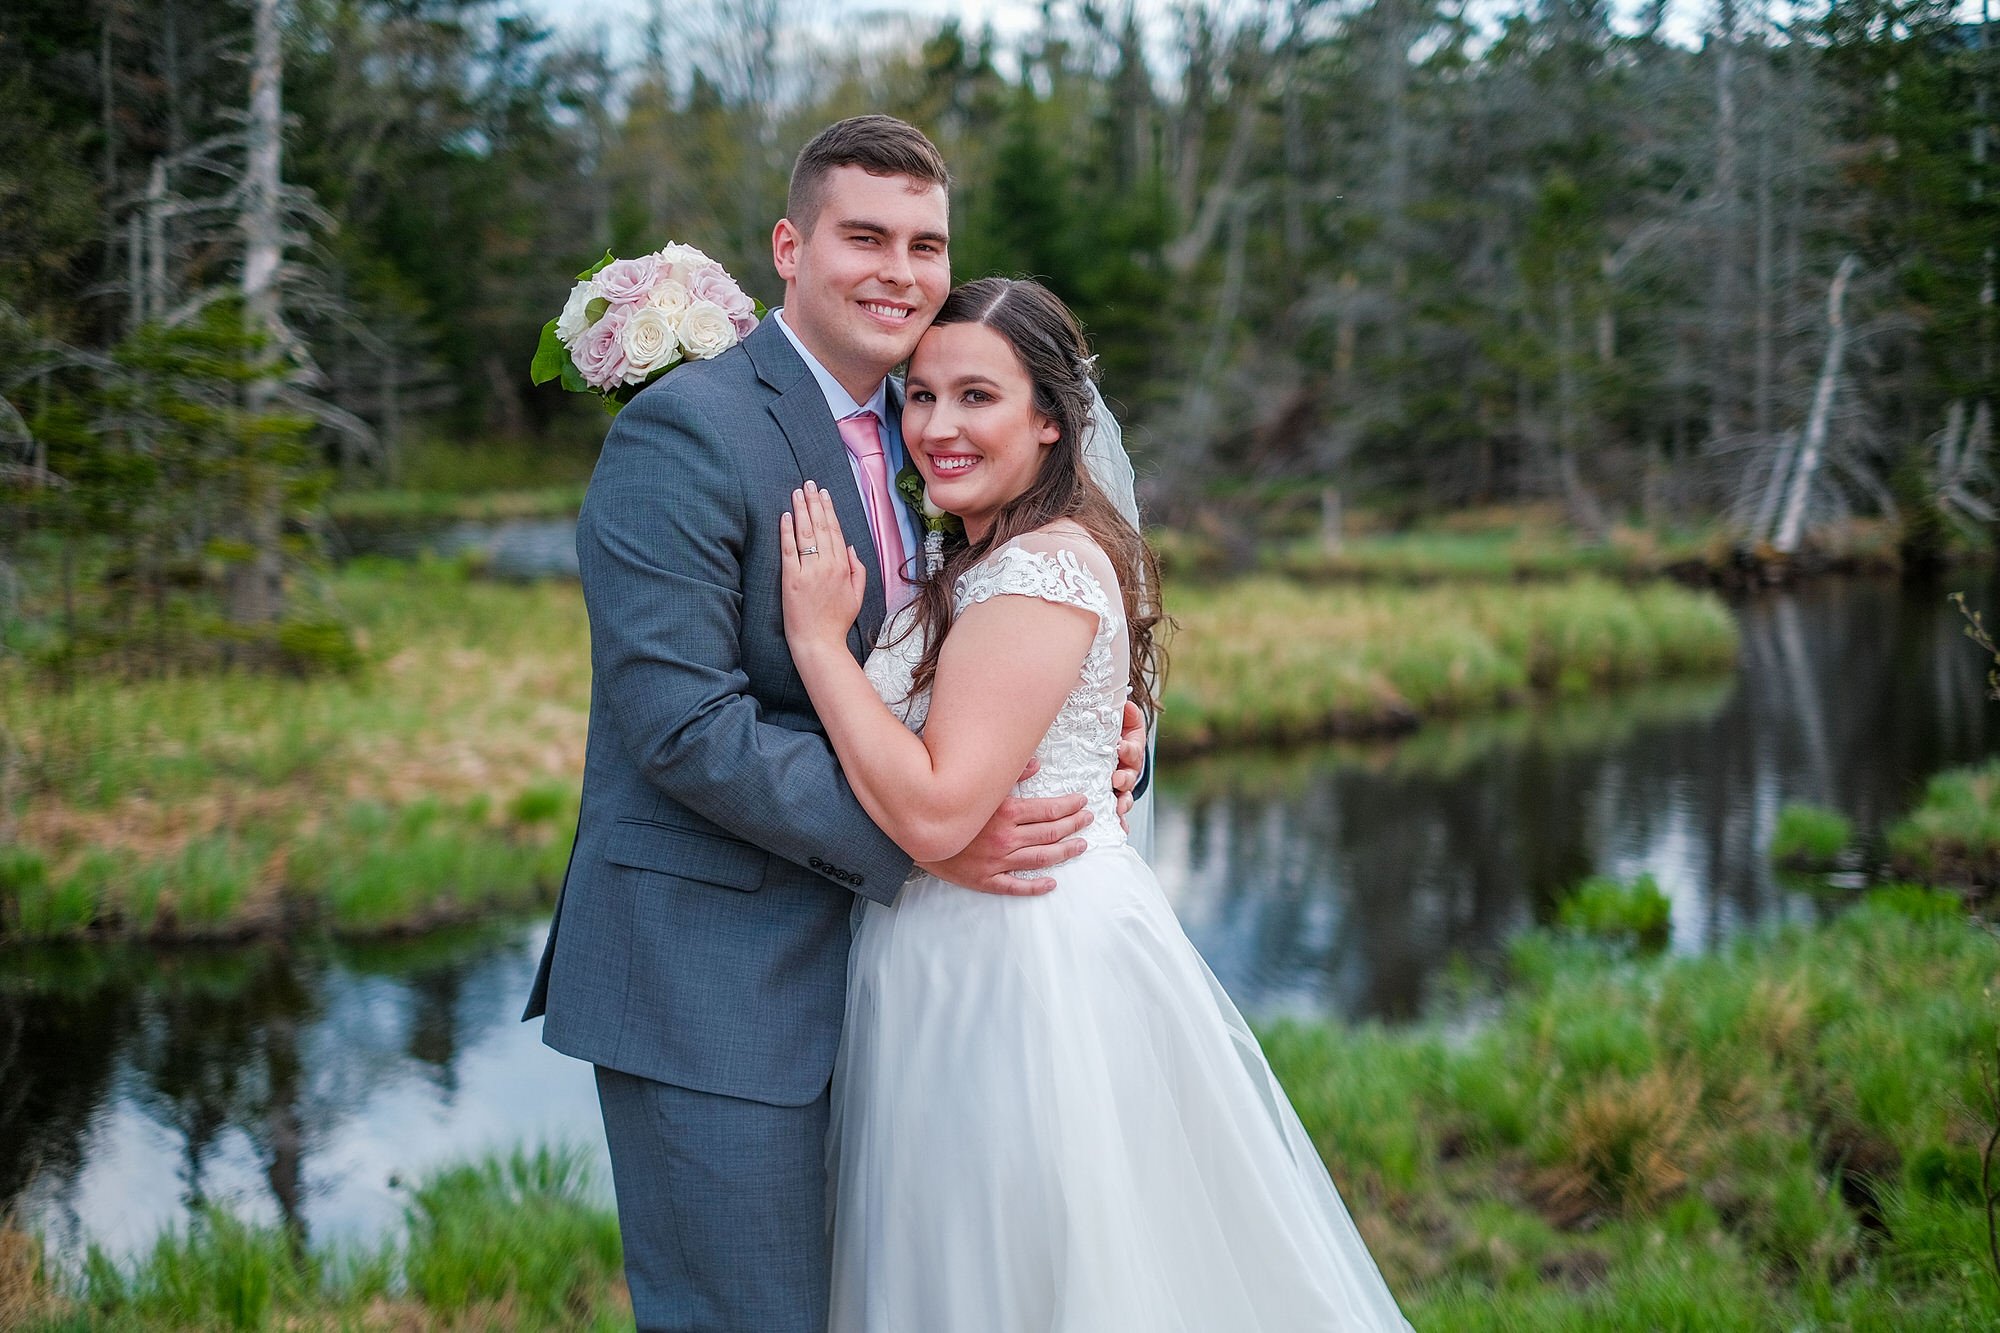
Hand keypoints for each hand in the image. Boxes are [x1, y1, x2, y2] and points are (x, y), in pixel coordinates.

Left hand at [780, 481, 866, 651]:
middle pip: (821, 526)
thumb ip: (857, 570)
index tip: (823, 494)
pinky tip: (785, 516)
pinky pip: (789, 549)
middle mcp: (828, 565)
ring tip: (797, 492)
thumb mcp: (857, 595)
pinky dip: (787, 531)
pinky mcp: (791, 579)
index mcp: (844, 567)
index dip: (828, 510)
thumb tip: (851, 548)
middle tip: (809, 484)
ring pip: (806, 533)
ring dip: (801, 510)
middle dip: (814, 502)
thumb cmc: (837, 621)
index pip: (835, 531)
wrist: (819, 642)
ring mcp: (809, 571)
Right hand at [918, 776, 1092, 895]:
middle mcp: (1005, 838)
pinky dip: (1035, 886)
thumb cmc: (949, 805)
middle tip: (1088, 820)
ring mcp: (997, 862)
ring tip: (1081, 846)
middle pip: (1050, 833)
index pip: (1048, 810)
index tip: (1082, 802)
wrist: (917, 833)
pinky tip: (1051, 883)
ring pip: (1040, 858)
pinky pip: (1015, 886)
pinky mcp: (985, 880)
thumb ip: (1010, 775)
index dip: (1069, 806)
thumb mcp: (979, 786)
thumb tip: (1037, 764)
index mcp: (1005, 813)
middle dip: (1073, 826)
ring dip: (1064, 852)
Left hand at [1112, 700, 1144, 830]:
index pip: (1133, 750)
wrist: (1108, 748)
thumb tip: (1128, 705)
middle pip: (1130, 777)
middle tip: (1117, 780)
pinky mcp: (1112, 800)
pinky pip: (1118, 813)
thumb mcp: (1120, 722)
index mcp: (1130, 751)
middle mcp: (1128, 771)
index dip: (1128, 749)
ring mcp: (1121, 788)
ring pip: (1125, 797)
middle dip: (1125, 779)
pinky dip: (1120, 822)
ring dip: (1123, 802)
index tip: (1120, 747)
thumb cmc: (1112, 733)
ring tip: (1118, 807)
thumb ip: (1126, 715)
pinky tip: (1118, 829)